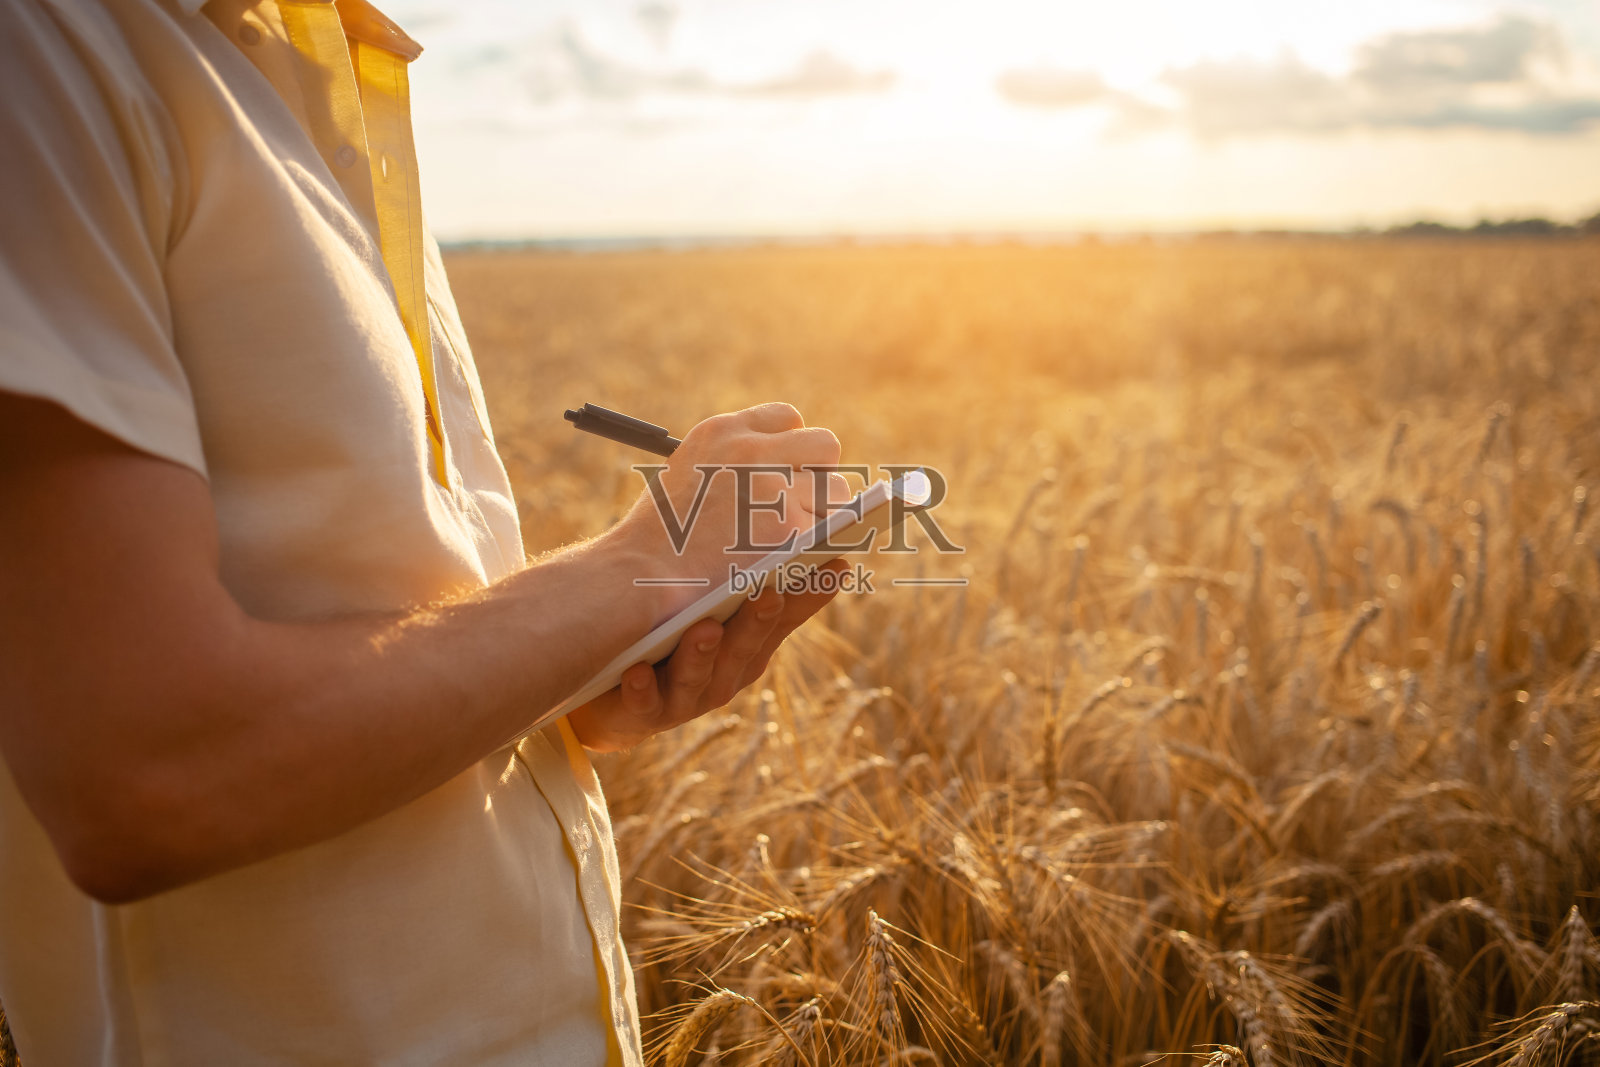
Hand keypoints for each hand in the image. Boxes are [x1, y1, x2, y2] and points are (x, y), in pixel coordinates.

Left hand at [566, 560, 846, 751]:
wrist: (615, 692)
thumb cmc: (672, 635)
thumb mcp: (713, 604)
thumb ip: (746, 571)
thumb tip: (784, 506)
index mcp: (749, 643)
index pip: (785, 616)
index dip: (810, 595)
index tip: (835, 564)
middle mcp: (726, 673)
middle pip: (747, 649)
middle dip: (759, 622)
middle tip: (770, 591)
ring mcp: (688, 696)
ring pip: (700, 679)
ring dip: (703, 656)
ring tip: (703, 628)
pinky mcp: (646, 712)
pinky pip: (646, 703)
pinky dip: (645, 689)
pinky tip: (637, 672)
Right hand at [611, 403, 851, 620]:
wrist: (640, 577)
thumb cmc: (660, 537)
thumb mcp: (689, 472)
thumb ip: (732, 460)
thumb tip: (778, 463)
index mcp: (724, 432)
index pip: (786, 418)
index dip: (792, 448)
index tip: (788, 470)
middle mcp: (752, 451)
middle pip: (823, 445)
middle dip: (819, 474)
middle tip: (804, 503)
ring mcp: (773, 489)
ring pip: (837, 490)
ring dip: (825, 512)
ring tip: (802, 534)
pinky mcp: (789, 530)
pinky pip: (833, 531)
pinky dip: (822, 546)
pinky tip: (802, 559)